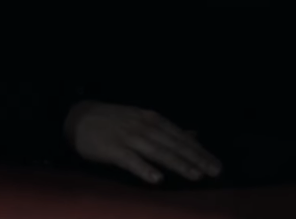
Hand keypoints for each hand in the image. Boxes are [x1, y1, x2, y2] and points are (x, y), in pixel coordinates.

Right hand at [64, 100, 222, 184]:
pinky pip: (131, 161)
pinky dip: (145, 170)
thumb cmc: (115, 121)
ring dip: (178, 164)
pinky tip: (157, 179)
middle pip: (174, 145)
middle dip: (196, 158)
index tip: (216, 163)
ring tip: (195, 176)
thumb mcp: (143, 120)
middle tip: (215, 171)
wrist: (79, 117)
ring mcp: (129, 138)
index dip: (200, 151)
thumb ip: (169, 131)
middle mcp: (145, 127)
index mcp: (153, 120)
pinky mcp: (113, 150)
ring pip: (158, 152)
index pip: (181, 137)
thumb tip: (195, 135)